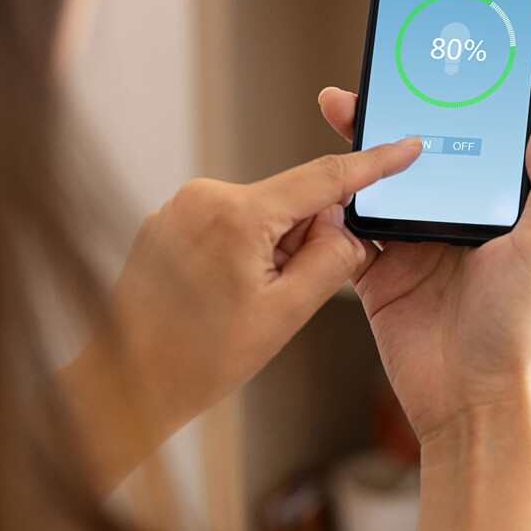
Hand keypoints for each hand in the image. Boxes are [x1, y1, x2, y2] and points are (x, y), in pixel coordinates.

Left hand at [60, 138, 420, 493]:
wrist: (125, 386)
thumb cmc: (199, 361)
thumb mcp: (286, 315)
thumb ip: (331, 260)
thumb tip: (344, 225)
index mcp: (239, 215)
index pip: (324, 177)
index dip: (372, 162)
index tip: (406, 145)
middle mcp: (204, 196)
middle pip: (290, 200)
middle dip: (302, 240)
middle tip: (279, 297)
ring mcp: (180, 206)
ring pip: (260, 214)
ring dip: (270, 249)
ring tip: (239, 306)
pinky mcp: (167, 221)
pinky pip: (227, 223)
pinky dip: (241, 252)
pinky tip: (218, 297)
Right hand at [317, 88, 530, 444]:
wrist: (468, 397)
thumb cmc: (515, 325)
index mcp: (488, 212)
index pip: (461, 149)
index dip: (441, 114)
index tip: (422, 78)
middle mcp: (446, 223)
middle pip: (408, 163)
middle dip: (382, 125)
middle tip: (357, 93)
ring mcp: (407, 249)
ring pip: (373, 190)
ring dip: (352, 158)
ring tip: (336, 119)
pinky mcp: (374, 277)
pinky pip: (345, 236)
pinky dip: (331, 211)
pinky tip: (318, 182)